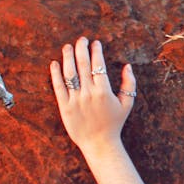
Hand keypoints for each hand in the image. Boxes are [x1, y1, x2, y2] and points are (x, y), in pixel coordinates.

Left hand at [50, 37, 137, 155]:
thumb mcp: (127, 104)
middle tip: (81, 39)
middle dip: (82, 49)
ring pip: (70, 73)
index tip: (95, 43)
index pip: (98, 65)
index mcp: (104, 91)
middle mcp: (89, 93)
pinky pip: (58, 86)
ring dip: (68, 57)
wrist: (99, 143)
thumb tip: (128, 66)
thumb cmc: (114, 123)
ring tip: (67, 47)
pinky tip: (55, 63)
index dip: (96, 51)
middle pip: (83, 65)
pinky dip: (55, 74)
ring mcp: (76, 100)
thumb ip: (129, 84)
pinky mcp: (64, 107)